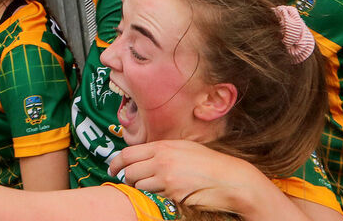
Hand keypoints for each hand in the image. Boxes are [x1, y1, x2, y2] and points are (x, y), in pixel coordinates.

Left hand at [109, 140, 260, 215]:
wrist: (230, 178)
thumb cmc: (209, 163)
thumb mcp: (184, 148)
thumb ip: (163, 150)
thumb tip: (144, 156)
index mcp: (163, 146)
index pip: (128, 153)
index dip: (115, 162)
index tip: (112, 169)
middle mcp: (161, 159)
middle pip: (129, 170)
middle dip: (126, 178)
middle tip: (130, 183)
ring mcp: (166, 176)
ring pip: (139, 185)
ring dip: (140, 189)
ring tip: (151, 188)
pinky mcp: (173, 192)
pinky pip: (154, 195)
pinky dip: (155, 196)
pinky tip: (165, 194)